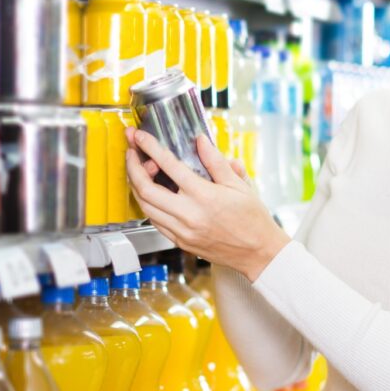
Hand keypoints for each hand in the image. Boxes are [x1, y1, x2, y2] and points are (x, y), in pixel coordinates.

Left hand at [125, 127, 289, 281]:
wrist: (258, 253)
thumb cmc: (253, 220)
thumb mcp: (239, 185)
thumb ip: (216, 161)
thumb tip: (201, 141)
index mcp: (205, 197)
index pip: (169, 166)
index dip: (150, 148)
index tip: (140, 137)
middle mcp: (189, 215)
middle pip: (146, 189)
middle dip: (132, 166)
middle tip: (131, 151)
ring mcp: (182, 231)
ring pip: (145, 206)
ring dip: (136, 186)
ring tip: (139, 170)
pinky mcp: (180, 242)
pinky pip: (155, 221)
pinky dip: (147, 204)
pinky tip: (150, 193)